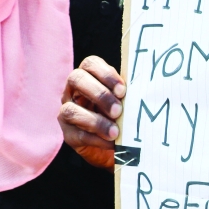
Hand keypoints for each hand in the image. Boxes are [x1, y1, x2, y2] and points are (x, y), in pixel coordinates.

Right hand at [58, 55, 124, 170]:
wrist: (120, 144)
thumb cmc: (124, 114)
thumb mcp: (126, 100)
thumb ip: (127, 93)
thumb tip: (141, 91)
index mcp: (90, 76)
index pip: (90, 64)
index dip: (106, 74)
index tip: (122, 90)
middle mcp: (73, 90)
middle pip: (76, 80)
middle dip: (99, 94)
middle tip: (118, 110)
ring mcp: (67, 112)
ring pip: (71, 110)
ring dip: (95, 121)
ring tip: (115, 131)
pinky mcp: (69, 135)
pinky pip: (78, 135)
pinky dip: (97, 139)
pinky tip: (112, 142)